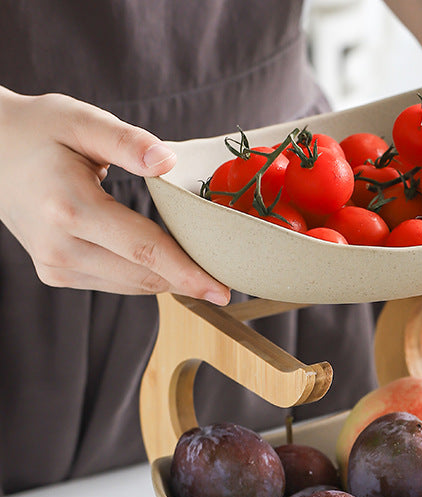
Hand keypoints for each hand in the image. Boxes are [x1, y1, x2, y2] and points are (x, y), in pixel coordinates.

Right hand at [0, 88, 230, 303]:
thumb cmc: (40, 131)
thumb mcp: (82, 120)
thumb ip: (128, 141)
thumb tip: (169, 161)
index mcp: (68, 208)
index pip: (143, 249)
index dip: (187, 272)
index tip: (222, 290)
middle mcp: (58, 246)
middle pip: (144, 275)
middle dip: (187, 275)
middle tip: (221, 267)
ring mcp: (54, 265)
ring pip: (134, 286)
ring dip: (166, 276)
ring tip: (191, 258)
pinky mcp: (55, 274)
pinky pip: (117, 283)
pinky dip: (142, 272)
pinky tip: (151, 253)